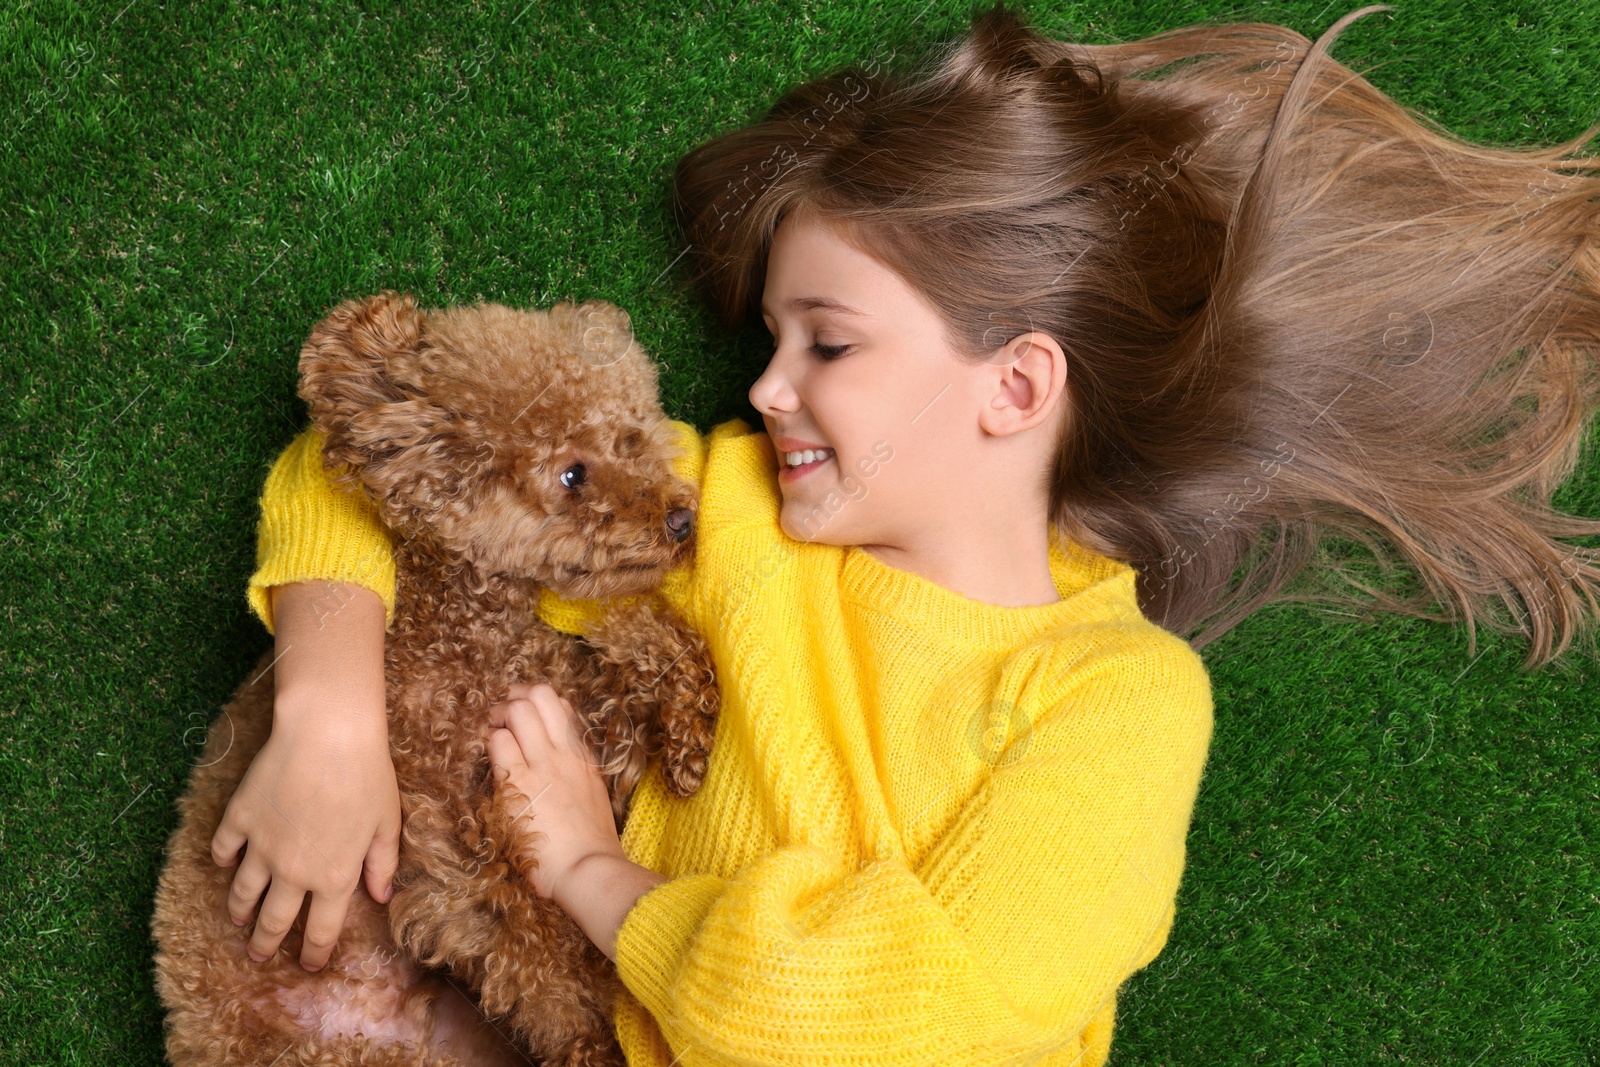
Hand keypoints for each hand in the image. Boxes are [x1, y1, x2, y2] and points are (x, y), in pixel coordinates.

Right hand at [211, 709, 399, 970]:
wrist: (327, 733)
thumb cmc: (367, 774)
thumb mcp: (387, 822)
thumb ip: (383, 863)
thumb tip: (383, 896)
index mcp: (334, 877)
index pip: (321, 930)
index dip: (313, 952)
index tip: (308, 965)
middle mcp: (294, 872)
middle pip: (273, 921)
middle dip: (265, 944)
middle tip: (258, 955)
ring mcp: (262, 847)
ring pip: (243, 893)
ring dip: (239, 911)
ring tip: (239, 920)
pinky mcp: (239, 819)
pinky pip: (223, 850)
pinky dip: (223, 861)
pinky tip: (226, 864)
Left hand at [485, 682, 621, 902]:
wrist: (587, 868)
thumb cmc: (590, 846)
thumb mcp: (593, 798)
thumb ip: (578, 776)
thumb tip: (564, 771)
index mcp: (583, 757)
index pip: (563, 708)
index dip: (538, 704)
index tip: (525, 717)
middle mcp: (564, 752)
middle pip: (540, 694)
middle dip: (514, 697)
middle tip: (500, 715)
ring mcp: (543, 764)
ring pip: (518, 710)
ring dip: (497, 715)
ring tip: (490, 731)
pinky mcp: (518, 783)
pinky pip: (498, 743)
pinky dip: (488, 742)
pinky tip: (485, 756)